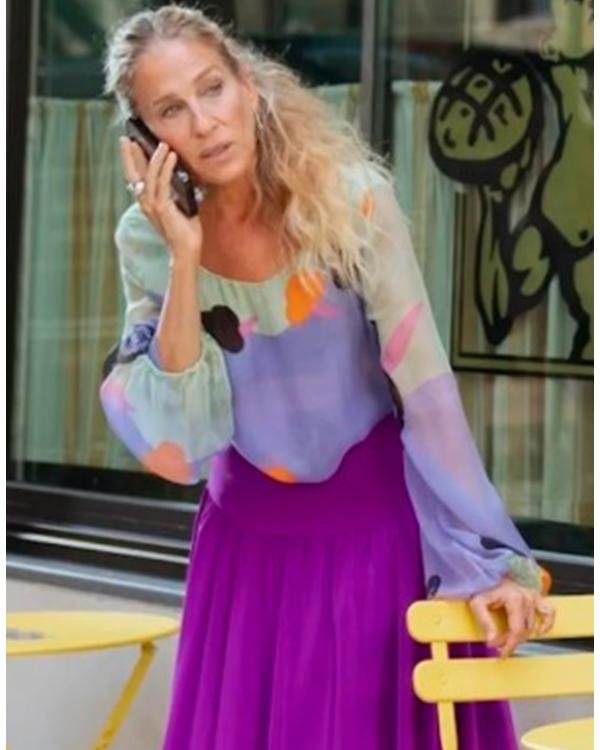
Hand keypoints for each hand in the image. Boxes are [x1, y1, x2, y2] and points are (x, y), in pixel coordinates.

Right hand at [119, 137, 203, 265]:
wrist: (186, 250)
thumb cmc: (185, 230)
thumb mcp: (179, 206)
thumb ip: (175, 192)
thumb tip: (181, 174)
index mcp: (147, 203)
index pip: (135, 178)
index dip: (131, 161)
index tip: (129, 144)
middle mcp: (145, 203)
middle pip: (133, 174)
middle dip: (130, 155)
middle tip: (127, 137)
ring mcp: (152, 206)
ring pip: (149, 175)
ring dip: (155, 157)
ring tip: (162, 143)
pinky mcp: (162, 208)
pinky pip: (163, 182)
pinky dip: (166, 167)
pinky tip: (171, 156)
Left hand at [468, 577, 555, 658]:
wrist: (489, 572)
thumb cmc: (484, 585)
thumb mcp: (478, 602)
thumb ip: (484, 621)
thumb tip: (492, 640)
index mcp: (514, 598)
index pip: (516, 630)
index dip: (509, 645)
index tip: (501, 654)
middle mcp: (527, 597)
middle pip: (524, 630)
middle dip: (511, 641)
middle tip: (499, 645)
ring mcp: (534, 596)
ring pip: (532, 625)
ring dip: (520, 635)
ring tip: (506, 637)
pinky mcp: (537, 596)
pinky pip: (549, 612)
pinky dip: (547, 623)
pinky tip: (540, 631)